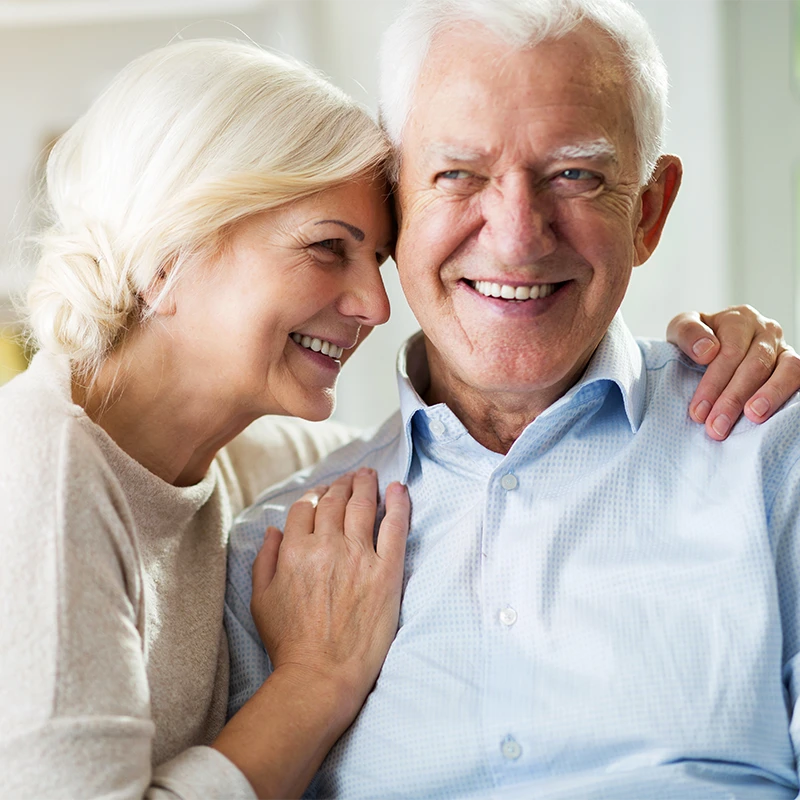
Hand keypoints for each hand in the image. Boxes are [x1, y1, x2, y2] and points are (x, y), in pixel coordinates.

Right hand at [250, 468, 409, 722]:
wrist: (321, 674)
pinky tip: (399, 489)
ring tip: (370, 476)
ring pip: (362, 506)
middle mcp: (326, 546)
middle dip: (342, 484)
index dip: (315, 495)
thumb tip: (273, 531)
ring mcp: (359, 556)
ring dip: (366, 485)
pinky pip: (395, 527)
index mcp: (294, 550)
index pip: (306, 508)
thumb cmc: (289, 643)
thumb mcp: (261, 600)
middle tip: (352, 476)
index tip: (324, 493)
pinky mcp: (386, 571)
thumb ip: (265, 560)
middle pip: (335, 501)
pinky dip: (398, 504)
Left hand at [667, 305, 799, 439]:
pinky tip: (773, 415)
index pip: (729, 351)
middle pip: (755, 365)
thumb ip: (688, 333)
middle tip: (716, 427)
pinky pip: (799, 378)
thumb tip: (707, 351)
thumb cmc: (695, 342)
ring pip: (786, 370)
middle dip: (733, 399)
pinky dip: (786, 395)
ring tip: (752, 418)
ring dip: (768, 397)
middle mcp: (765, 331)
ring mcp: (783, 349)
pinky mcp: (793, 367)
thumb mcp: (681, 329)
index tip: (698, 412)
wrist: (708, 348)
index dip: (713, 383)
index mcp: (737, 319)